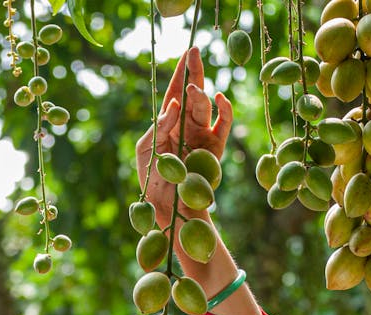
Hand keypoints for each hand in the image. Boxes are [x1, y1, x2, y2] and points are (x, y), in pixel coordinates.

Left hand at [135, 47, 233, 227]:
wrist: (168, 206)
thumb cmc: (152, 179)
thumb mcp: (146, 150)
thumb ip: (157, 126)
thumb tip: (174, 105)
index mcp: (168, 123)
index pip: (174, 94)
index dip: (180, 74)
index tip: (186, 53)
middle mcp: (186, 125)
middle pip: (191, 94)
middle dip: (193, 72)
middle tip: (194, 51)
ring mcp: (202, 135)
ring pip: (204, 107)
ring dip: (200, 94)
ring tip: (194, 86)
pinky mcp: (215, 148)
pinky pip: (222, 125)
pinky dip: (224, 110)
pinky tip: (219, 97)